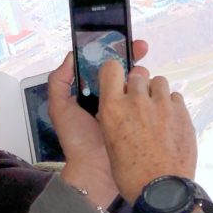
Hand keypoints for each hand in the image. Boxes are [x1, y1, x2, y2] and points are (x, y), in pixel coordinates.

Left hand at [47, 40, 148, 207]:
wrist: (95, 171)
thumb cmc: (77, 142)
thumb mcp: (60, 108)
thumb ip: (60, 82)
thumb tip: (72, 57)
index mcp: (91, 94)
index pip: (103, 67)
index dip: (112, 52)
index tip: (121, 41)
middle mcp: (109, 99)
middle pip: (123, 71)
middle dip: (132, 57)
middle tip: (141, 48)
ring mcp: (126, 110)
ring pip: (137, 84)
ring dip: (142, 74)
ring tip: (142, 72)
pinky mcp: (139, 121)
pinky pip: (147, 102)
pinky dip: (151, 93)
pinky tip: (152, 87)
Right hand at [97, 61, 196, 203]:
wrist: (162, 191)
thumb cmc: (132, 175)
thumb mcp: (111, 144)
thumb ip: (115, 119)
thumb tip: (121, 108)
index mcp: (113, 108)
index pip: (112, 69)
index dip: (116, 73)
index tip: (119, 81)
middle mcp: (136, 101)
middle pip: (138, 74)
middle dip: (138, 86)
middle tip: (141, 104)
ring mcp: (162, 105)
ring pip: (159, 82)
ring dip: (156, 93)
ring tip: (157, 112)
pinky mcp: (182, 113)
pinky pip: (175, 97)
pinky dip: (172, 105)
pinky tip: (170, 122)